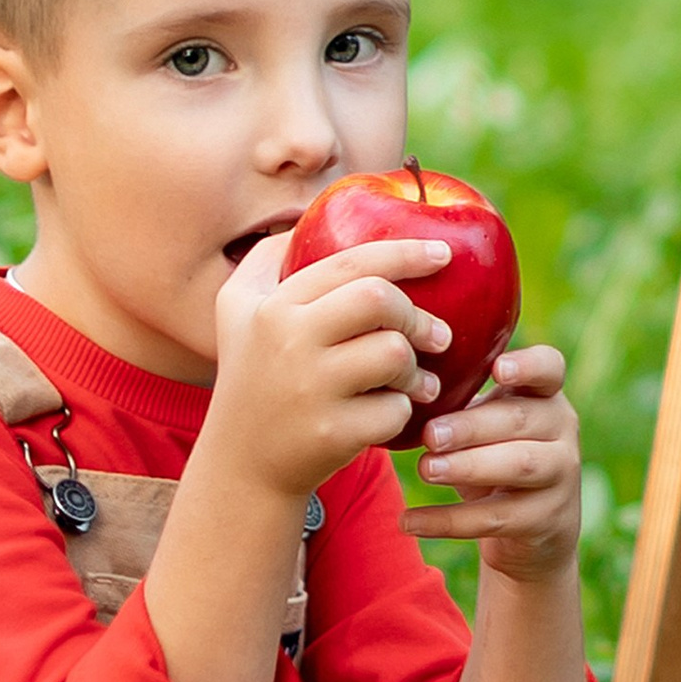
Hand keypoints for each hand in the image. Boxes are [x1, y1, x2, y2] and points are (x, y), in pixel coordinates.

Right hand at [211, 231, 451, 498]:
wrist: (242, 465)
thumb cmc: (251, 376)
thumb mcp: (236, 310)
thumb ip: (266, 258)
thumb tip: (306, 215)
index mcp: (273, 307)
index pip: (353, 264)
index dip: (406, 253)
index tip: (444, 254)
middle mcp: (288, 342)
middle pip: (380, 301)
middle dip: (417, 315)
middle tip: (438, 334)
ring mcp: (310, 389)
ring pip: (395, 355)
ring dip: (415, 370)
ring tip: (414, 380)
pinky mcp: (333, 433)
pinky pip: (396, 409)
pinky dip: (402, 411)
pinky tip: (388, 414)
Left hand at [413, 344, 580, 578]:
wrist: (531, 529)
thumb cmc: (496, 456)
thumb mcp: (487, 424)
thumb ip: (461, 402)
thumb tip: (397, 386)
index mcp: (544, 395)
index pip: (550, 368)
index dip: (528, 365)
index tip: (497, 369)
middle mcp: (561, 430)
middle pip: (520, 419)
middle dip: (472, 426)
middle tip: (430, 435)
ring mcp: (561, 476)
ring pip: (519, 466)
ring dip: (468, 466)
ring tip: (425, 470)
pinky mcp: (547, 519)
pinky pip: (495, 518)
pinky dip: (448, 520)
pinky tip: (410, 521)